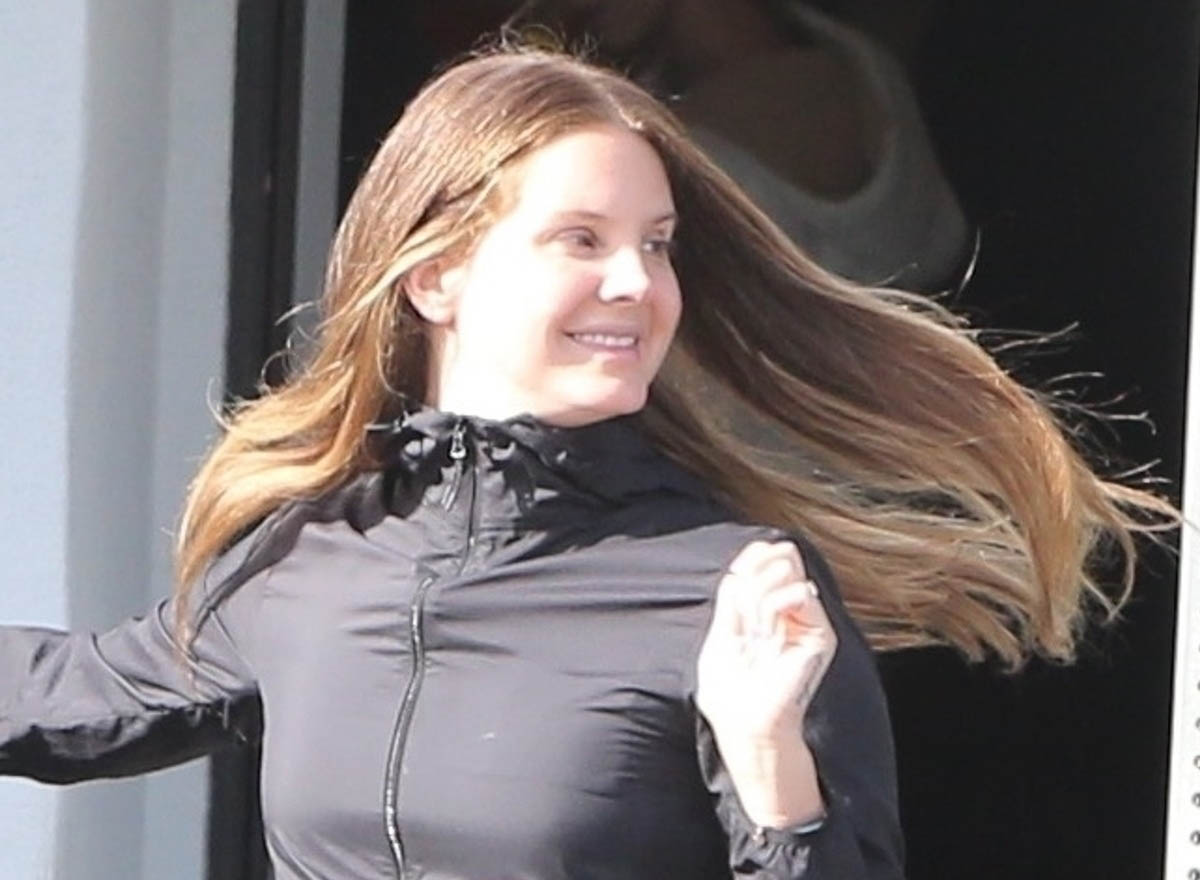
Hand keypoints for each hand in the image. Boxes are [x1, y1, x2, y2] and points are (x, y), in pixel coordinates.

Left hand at [696, 540, 836, 737]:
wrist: (745, 725)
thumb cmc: (730, 691)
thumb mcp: (722, 633)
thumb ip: (734, 597)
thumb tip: (742, 567)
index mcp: (769, 610)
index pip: (770, 559)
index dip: (751, 557)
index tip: (735, 576)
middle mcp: (793, 612)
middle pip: (783, 554)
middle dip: (752, 573)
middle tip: (742, 609)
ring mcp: (808, 621)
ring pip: (787, 567)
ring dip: (758, 594)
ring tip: (753, 628)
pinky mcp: (821, 634)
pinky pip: (799, 592)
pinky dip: (772, 605)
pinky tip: (766, 632)